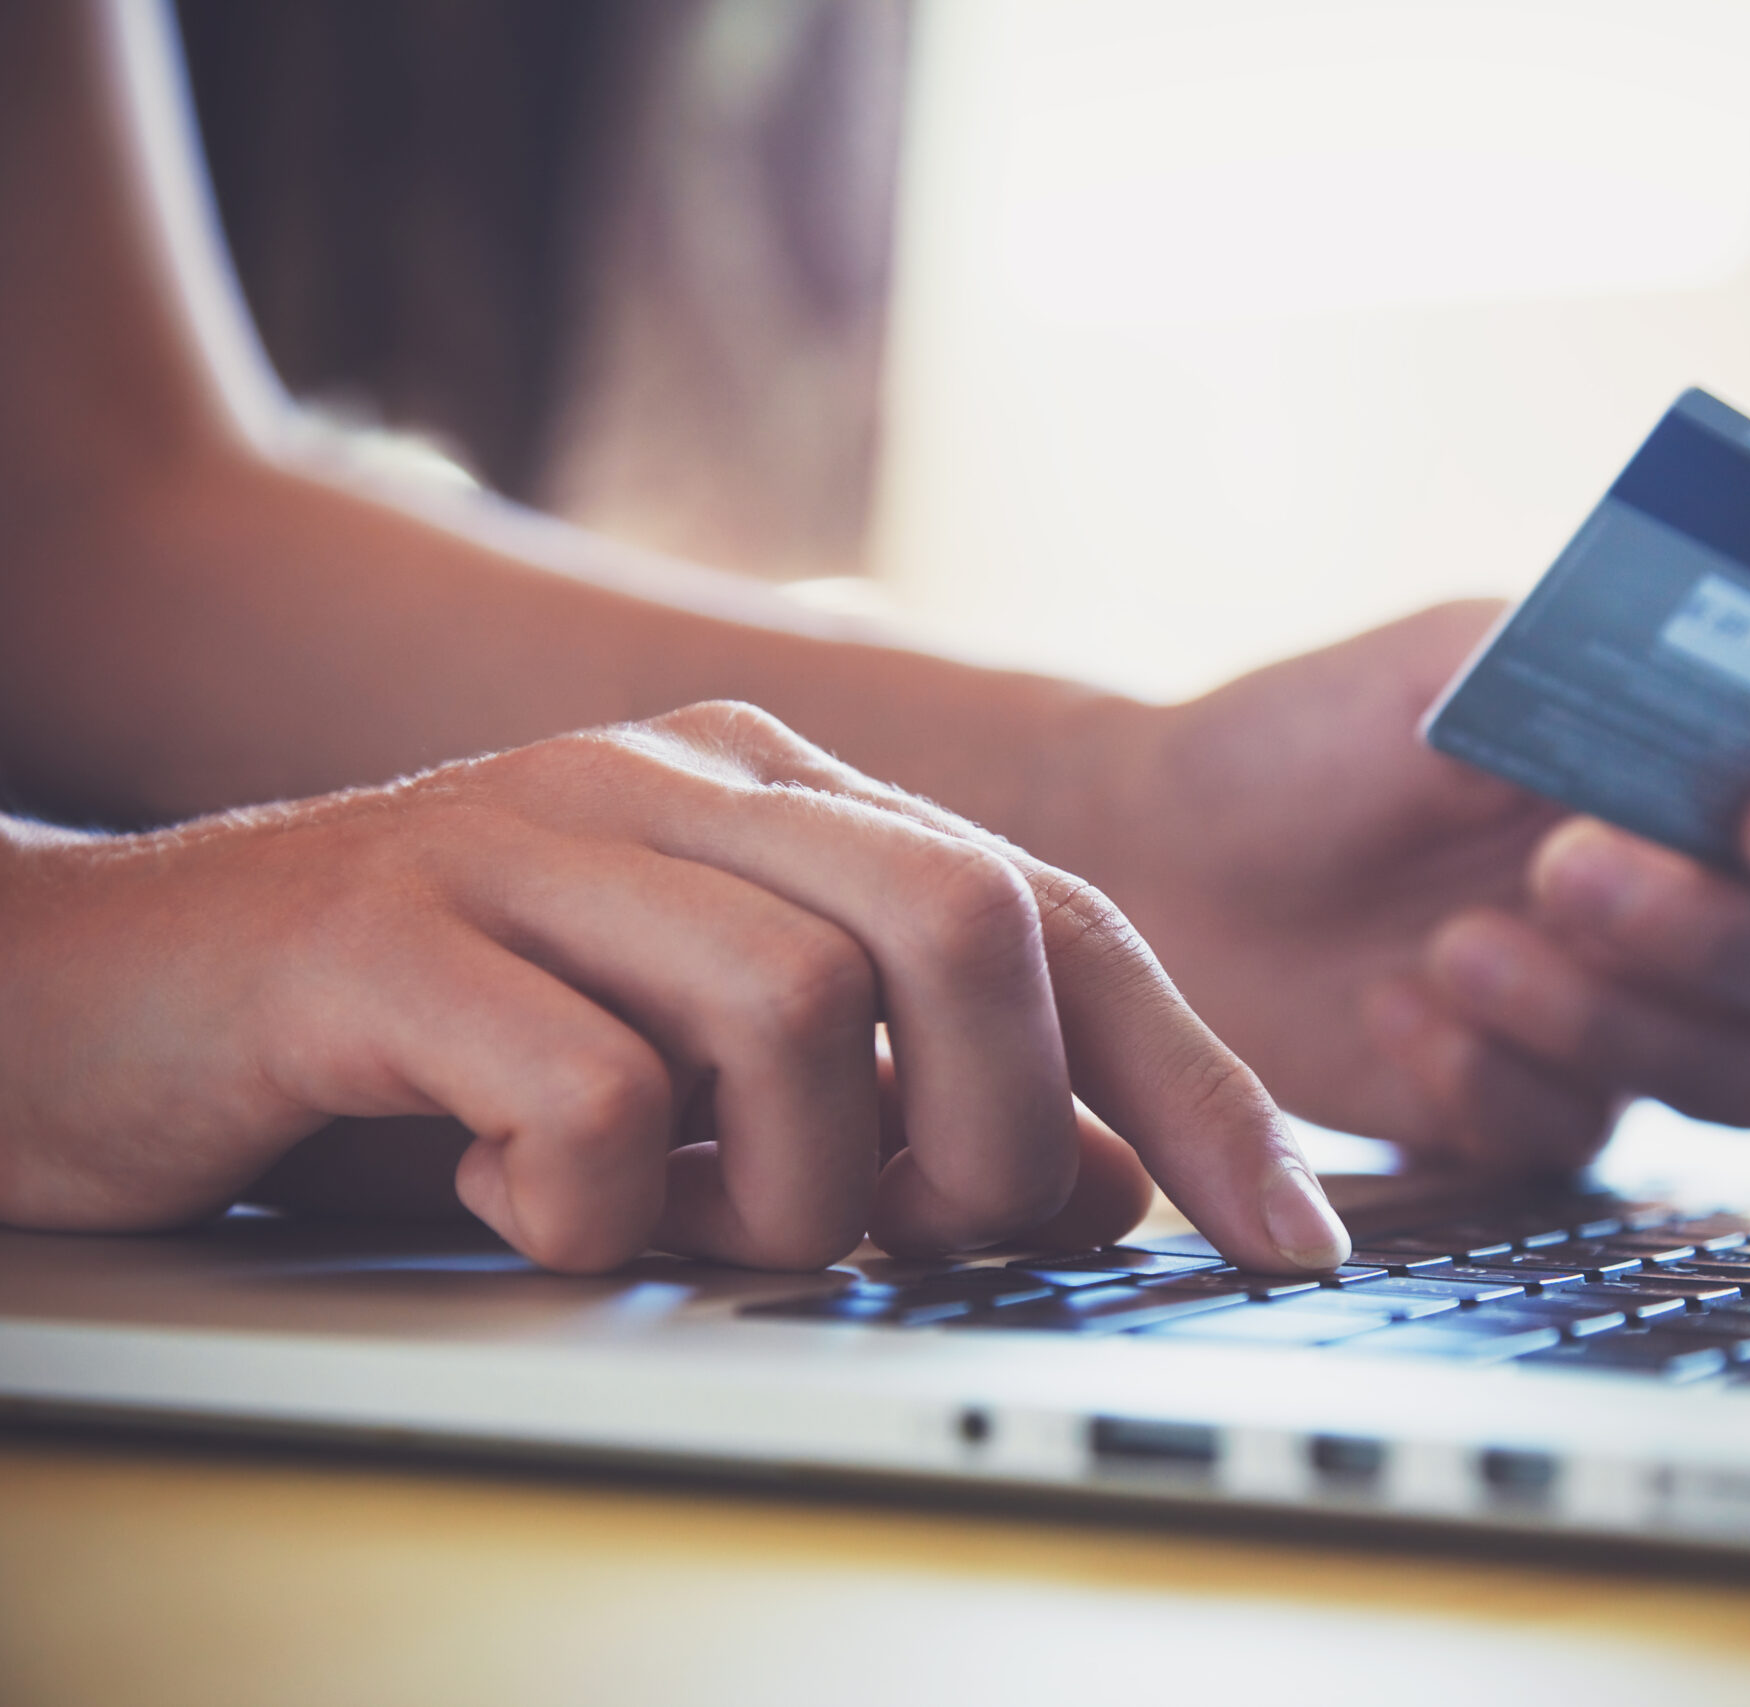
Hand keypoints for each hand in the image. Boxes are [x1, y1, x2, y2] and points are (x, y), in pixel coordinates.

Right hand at [0, 703, 1349, 1272]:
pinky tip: (509, 1203)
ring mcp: (529, 836)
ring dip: (780, 1194)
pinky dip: (586, 1209)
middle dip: (994, 1134)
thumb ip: (900, 1108)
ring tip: (680, 1225)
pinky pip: (586, 1096)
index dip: (1197, 1085)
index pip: (1058, 915)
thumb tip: (1107, 1183)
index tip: (1296, 1240)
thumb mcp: (703, 1088)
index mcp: (781, 797)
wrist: (96, 1000)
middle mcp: (677, 781)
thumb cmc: (429, 1052)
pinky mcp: (384, 931)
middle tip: (918, 1238)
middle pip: (966, 922)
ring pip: (794, 1013)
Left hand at [1061, 603, 1749, 1172]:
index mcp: (1727, 780)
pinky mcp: (1546, 1117)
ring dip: (1606, 1018)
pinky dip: (1492, 1078)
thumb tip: (1718, 684)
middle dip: (1718, 931)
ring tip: (1453, 945)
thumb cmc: (1323, 734)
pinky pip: (1585, 1140)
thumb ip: (1598, 668)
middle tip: (1563, 870)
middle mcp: (1716, 915)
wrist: (1173, 854)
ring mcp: (1639, 1027)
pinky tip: (1396, 1005)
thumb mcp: (1457, 660)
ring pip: (1742, 1079)